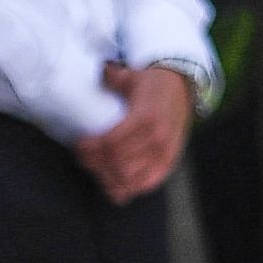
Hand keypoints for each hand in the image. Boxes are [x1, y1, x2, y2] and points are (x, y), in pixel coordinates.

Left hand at [75, 64, 192, 204]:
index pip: (112, 142)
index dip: (91, 148)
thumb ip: (112, 77)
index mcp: (146, 116)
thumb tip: (98, 73)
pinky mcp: (168, 162)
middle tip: (82, 157)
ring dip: (107, 177)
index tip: (79, 145)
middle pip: (117, 162)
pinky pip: (147, 184)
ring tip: (95, 169)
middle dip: (94, 163)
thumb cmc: (153, 83)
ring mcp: (164, 152)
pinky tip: (113, 187)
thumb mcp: (133, 76)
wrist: (183, 88)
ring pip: (129, 177)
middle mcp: (157, 137)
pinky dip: (128, 189)